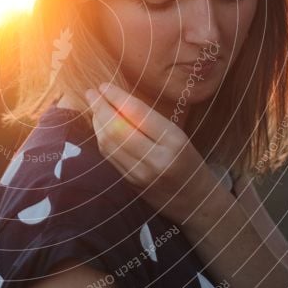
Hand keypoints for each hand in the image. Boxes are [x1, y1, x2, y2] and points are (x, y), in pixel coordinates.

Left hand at [83, 83, 221, 226]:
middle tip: (90, 92)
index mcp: (173, 140)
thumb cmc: (189, 162)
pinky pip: (109, 156)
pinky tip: (100, 127)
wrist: (197, 201)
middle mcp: (156, 158)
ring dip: (97, 122)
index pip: (137, 113)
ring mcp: (141, 174)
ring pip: (109, 143)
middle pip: (117, 128)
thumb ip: (150, 121)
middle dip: (100, 108)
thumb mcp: (178, 136)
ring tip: (94, 106)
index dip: (116, 97)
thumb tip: (118, 100)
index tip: (103, 85)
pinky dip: (101, 138)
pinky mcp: (130, 184)